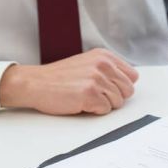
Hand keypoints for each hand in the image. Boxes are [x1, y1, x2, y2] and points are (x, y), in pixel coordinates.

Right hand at [0, 48, 138, 114]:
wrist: (35, 83)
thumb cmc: (59, 78)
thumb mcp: (88, 64)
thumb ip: (108, 70)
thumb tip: (128, 84)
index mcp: (104, 56)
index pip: (132, 76)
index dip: (121, 86)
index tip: (108, 88)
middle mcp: (103, 65)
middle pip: (128, 91)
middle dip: (114, 97)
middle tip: (95, 95)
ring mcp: (97, 79)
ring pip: (118, 102)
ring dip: (103, 104)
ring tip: (85, 97)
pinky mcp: (90, 94)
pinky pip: (105, 110)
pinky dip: (94, 111)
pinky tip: (80, 103)